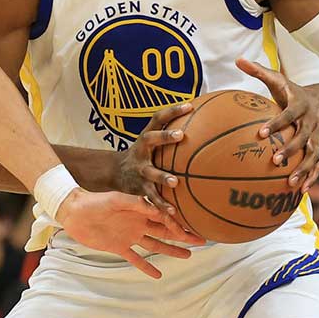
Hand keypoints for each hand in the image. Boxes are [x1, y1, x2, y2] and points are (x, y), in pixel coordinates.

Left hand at [55, 188, 202, 278]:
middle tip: (201, 240)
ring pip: (155, 245)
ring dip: (171, 250)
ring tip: (188, 256)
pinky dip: (146, 267)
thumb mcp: (116, 199)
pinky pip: (135, 259)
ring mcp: (130, 236)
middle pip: (165, 231)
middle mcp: (138, 223)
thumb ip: (137, 204)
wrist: (74, 212)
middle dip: (183, 236)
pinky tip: (158, 275)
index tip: (194, 230)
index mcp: (140, 210)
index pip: (164, 218)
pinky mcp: (118, 247)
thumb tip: (159, 209)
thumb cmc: (94, 201)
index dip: (179, 224)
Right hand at [115, 102, 202, 243]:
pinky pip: (152, 197)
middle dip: (164, 136)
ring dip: (162, 176)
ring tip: (175, 182)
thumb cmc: (144, 154)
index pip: (158, 118)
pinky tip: (174, 212)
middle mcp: (141, 150)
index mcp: (146, 136)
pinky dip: (162, 204)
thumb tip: (204, 123)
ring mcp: (139, 169)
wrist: (115, 172)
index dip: (173, 110)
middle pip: (151, 139)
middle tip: (181, 135)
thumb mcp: (152, 141)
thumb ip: (172, 134)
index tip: (189, 105)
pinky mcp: (139, 187)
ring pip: (151, 172)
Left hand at [236, 58, 318, 190]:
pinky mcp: (318, 147)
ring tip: (290, 183)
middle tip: (275, 161)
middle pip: (302, 137)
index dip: (276, 124)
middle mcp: (311, 122)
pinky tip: (301, 191)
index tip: (260, 133)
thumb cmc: (292, 91)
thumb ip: (258, 71)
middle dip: (290, 149)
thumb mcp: (278, 79)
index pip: (287, 115)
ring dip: (303, 169)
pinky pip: (317, 165)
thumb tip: (238, 59)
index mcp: (300, 105)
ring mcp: (317, 137)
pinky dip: (311, 177)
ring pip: (313, 155)